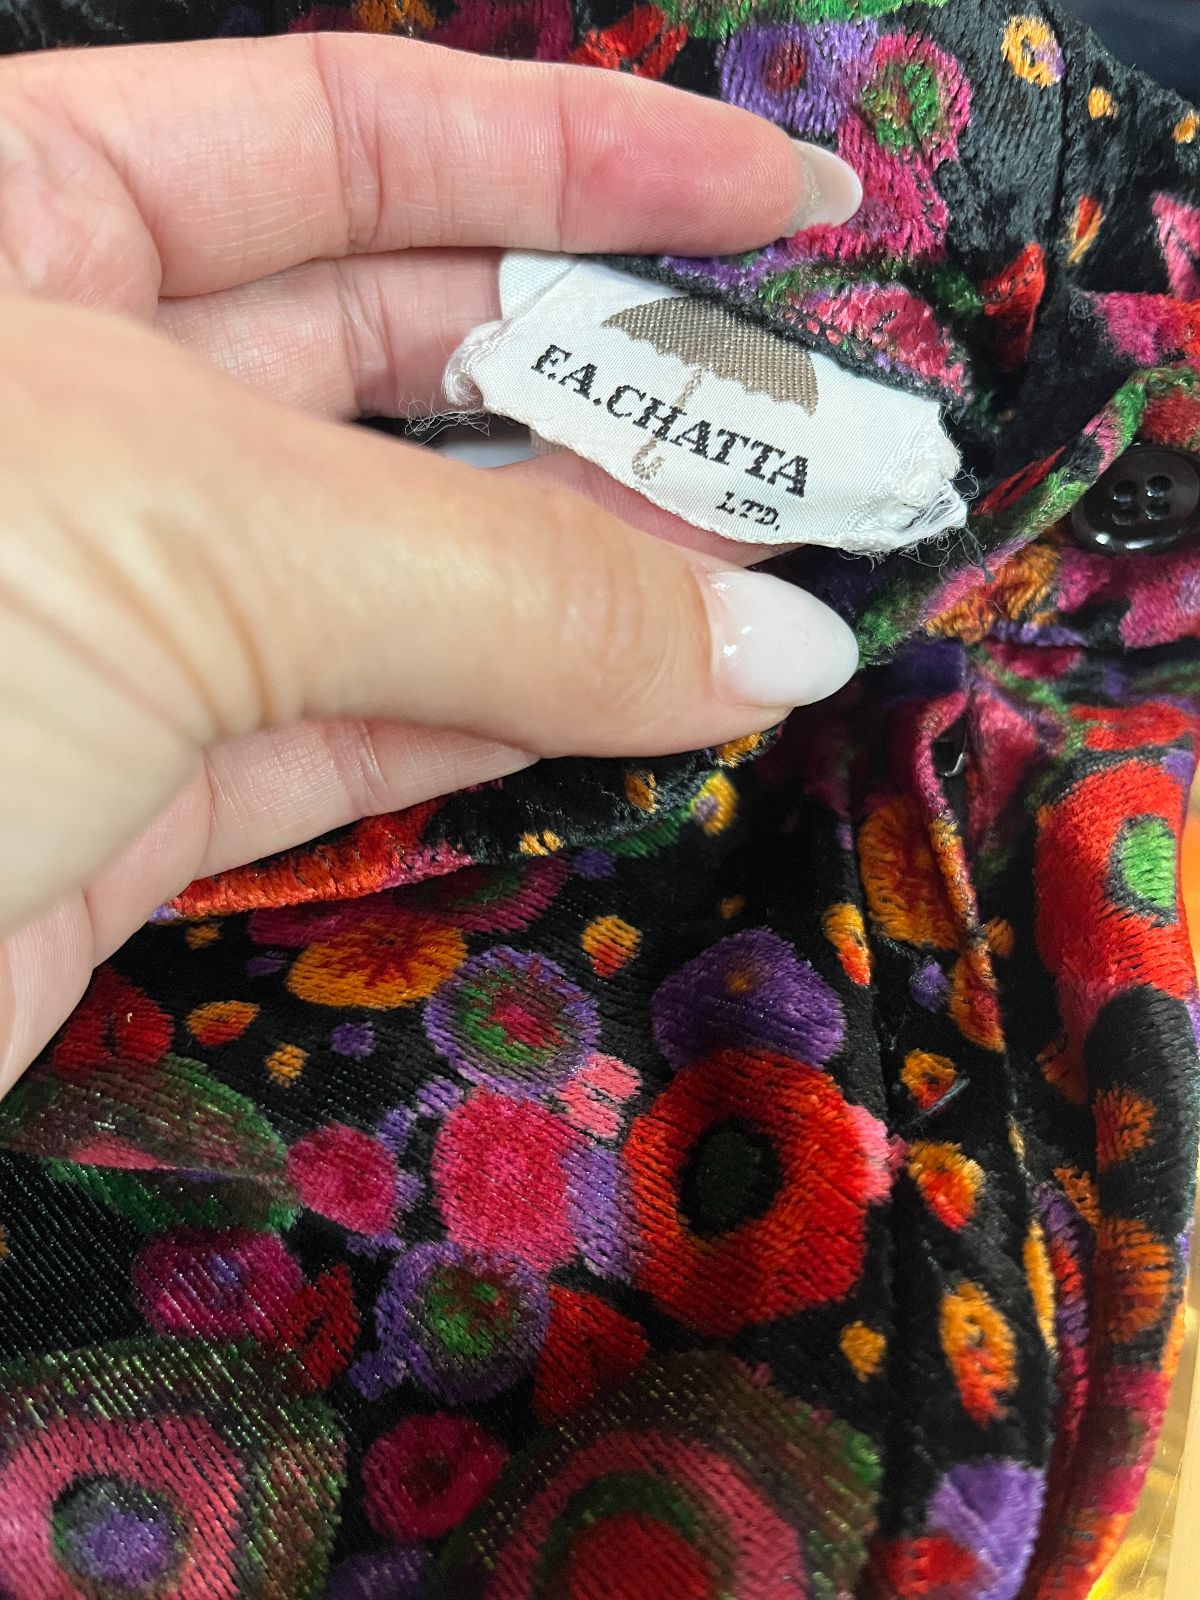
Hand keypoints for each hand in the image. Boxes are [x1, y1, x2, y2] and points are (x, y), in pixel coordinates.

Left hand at [0, 33, 860, 1091]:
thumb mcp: (171, 536)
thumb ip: (497, 588)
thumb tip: (766, 633)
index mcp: (13, 218)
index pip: (349, 136)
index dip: (587, 157)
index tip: (784, 198)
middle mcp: (58, 392)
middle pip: (401, 358)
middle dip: (615, 394)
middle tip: (814, 447)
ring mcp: (97, 605)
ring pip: (397, 566)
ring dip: (590, 581)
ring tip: (769, 589)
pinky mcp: (115, 795)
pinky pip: (357, 728)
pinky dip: (507, 721)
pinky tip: (644, 702)